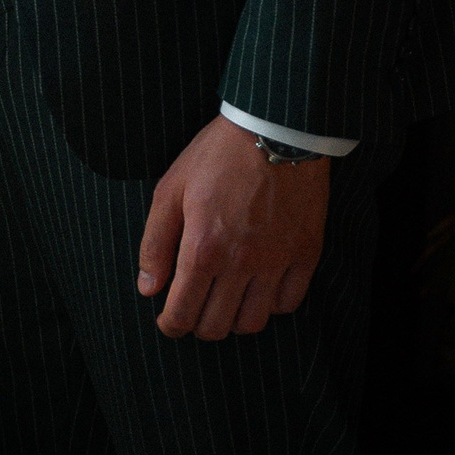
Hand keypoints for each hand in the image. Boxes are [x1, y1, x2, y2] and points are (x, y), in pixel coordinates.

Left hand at [137, 115, 328, 338]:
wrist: (275, 128)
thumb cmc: (218, 155)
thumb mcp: (171, 190)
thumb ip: (155, 243)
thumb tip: (148, 288)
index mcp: (203, 248)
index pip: (182, 313)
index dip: (170, 325)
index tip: (168, 321)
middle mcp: (241, 263)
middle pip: (216, 326)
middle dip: (198, 324)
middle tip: (194, 309)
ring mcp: (277, 261)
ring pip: (253, 322)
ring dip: (233, 320)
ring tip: (225, 302)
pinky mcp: (306, 253)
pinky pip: (288, 303)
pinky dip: (270, 305)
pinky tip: (258, 288)